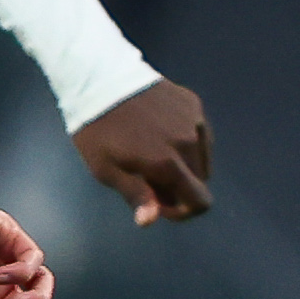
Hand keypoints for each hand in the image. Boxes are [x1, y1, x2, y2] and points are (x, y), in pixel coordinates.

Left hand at [73, 77, 211, 223]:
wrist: (99, 77)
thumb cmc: (97, 130)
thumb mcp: (106, 169)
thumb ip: (135, 195)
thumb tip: (150, 221)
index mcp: (169, 163)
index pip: (200, 201)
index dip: (183, 211)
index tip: (159, 204)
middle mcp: (189, 142)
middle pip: (200, 180)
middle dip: (179, 187)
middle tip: (148, 178)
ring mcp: (194, 119)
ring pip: (201, 157)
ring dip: (184, 164)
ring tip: (152, 154)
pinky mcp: (192, 103)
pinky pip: (198, 133)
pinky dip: (185, 141)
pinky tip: (159, 132)